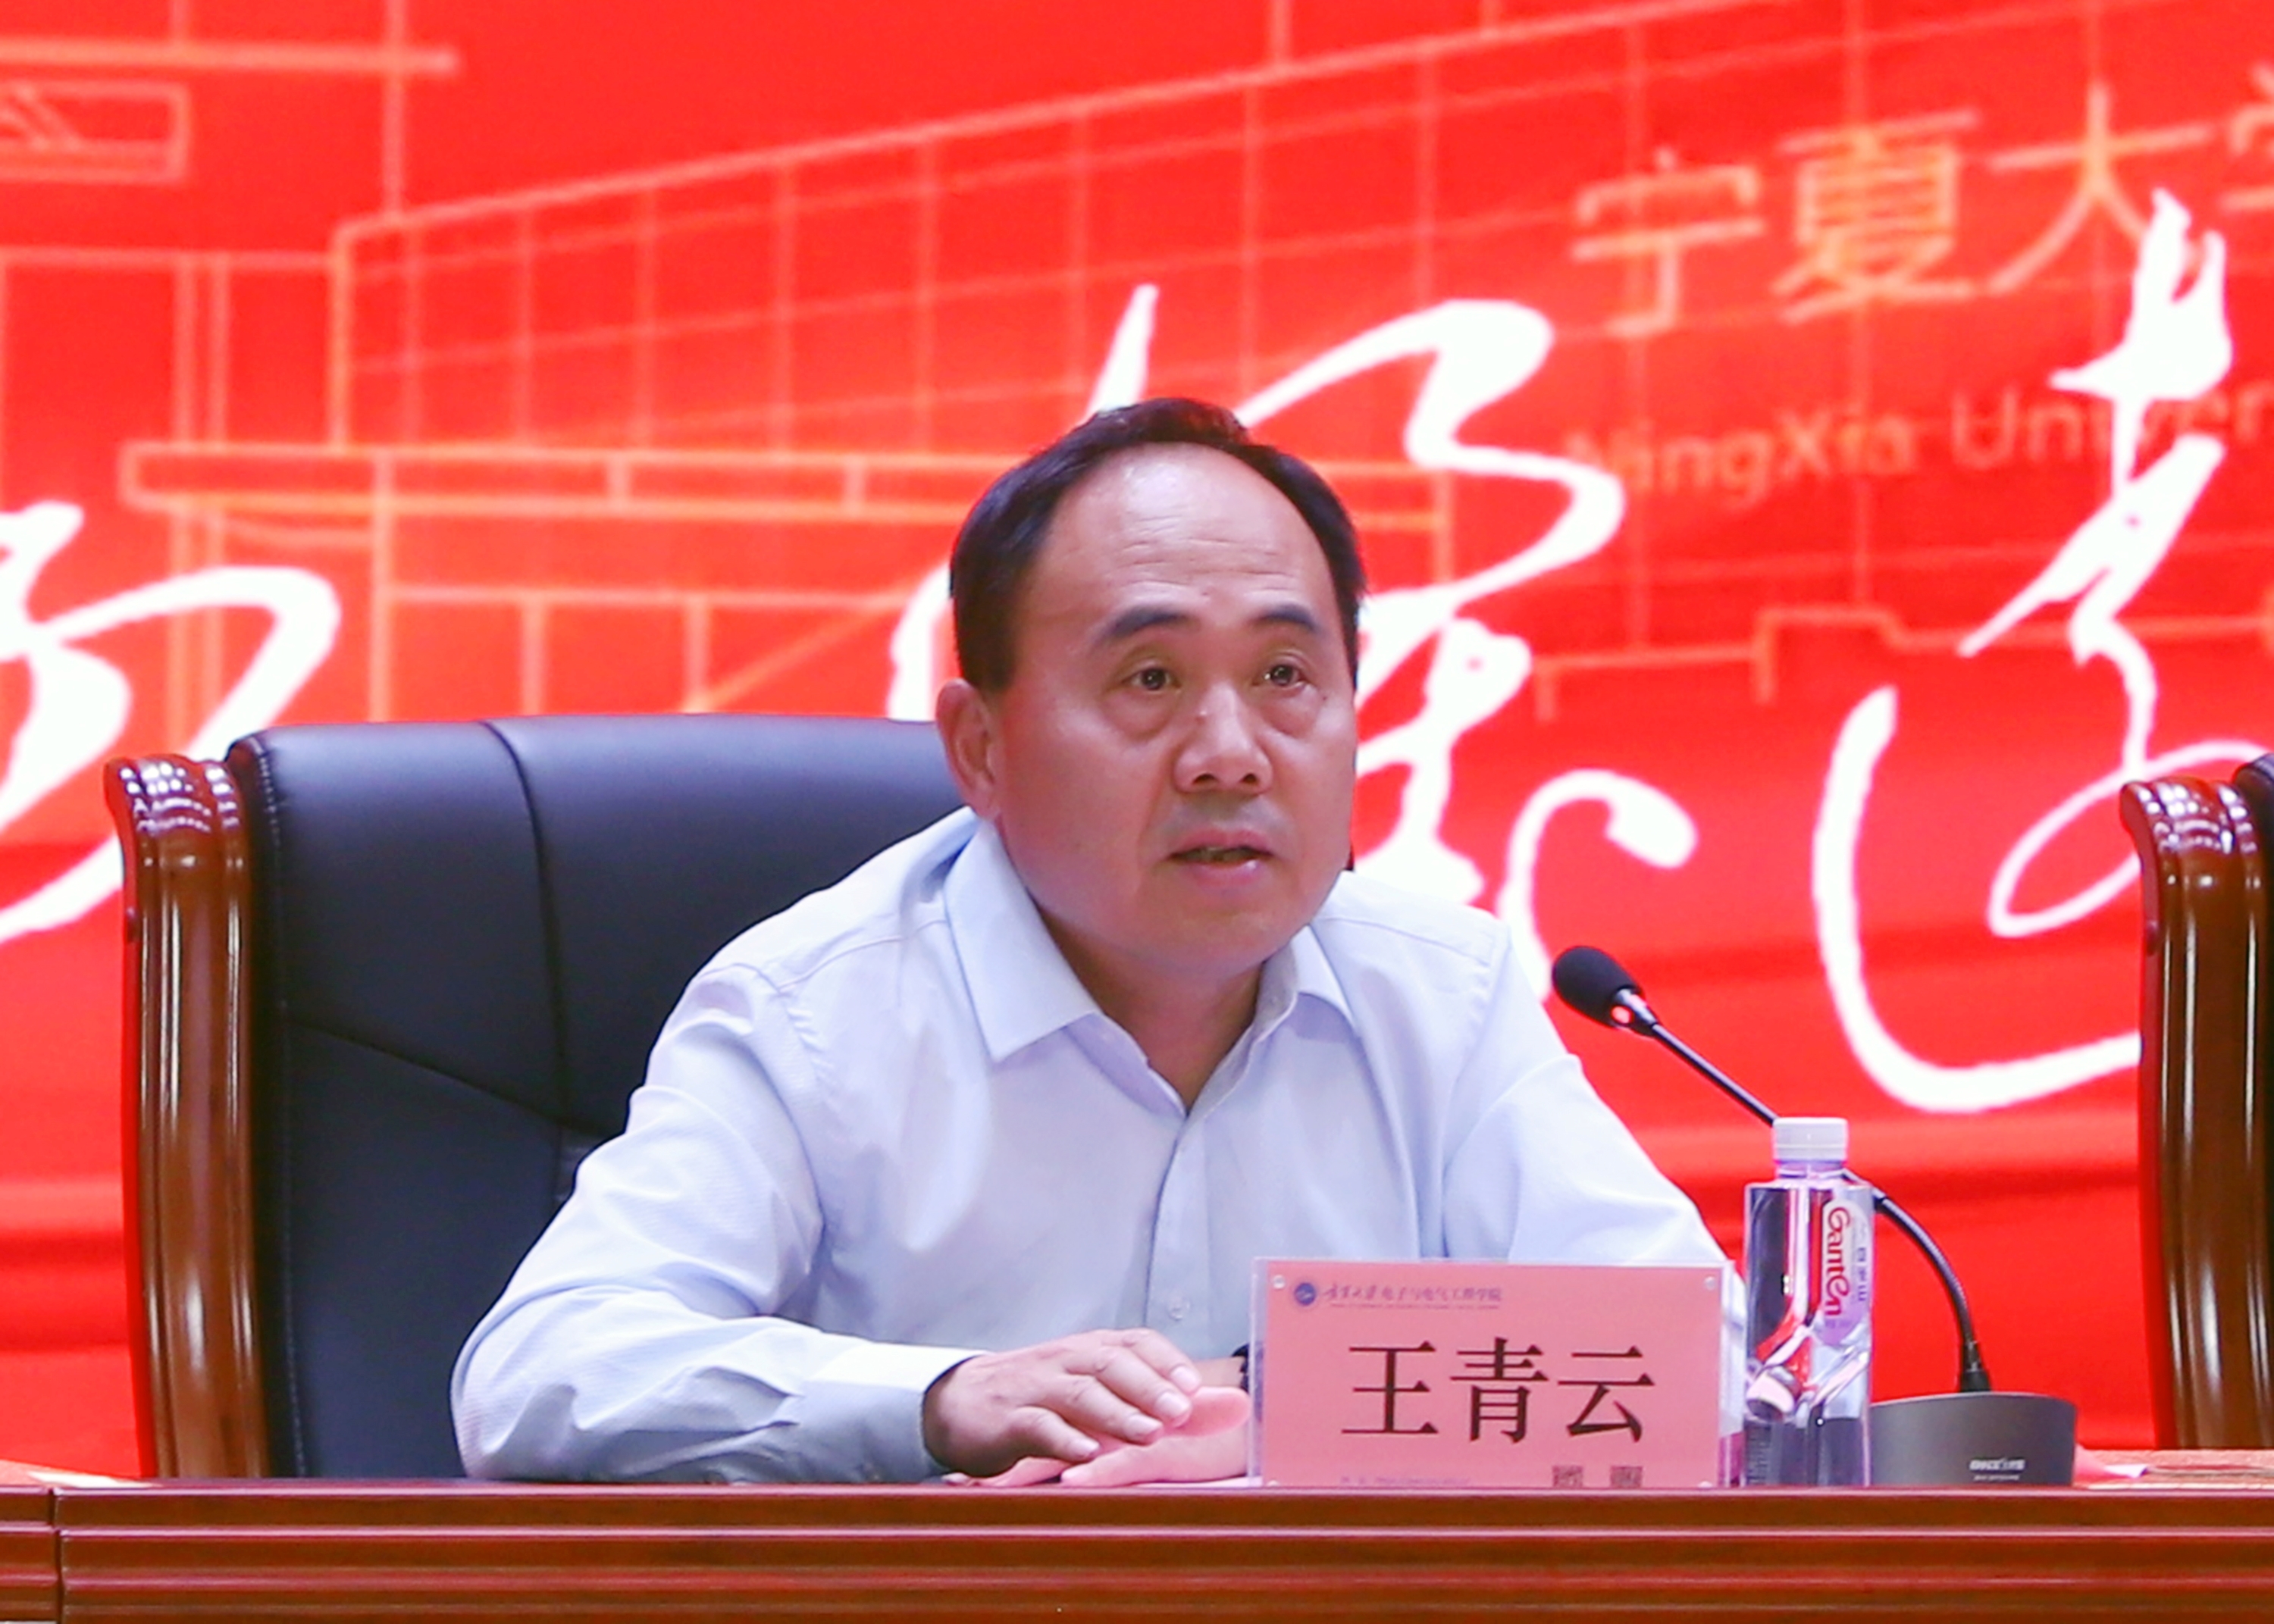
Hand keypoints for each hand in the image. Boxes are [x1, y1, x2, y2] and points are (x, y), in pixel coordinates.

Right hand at [921, 1328, 1201, 1477]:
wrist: (959, 1404)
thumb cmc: (1045, 1400)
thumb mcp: (1106, 1397)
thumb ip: (1169, 1405)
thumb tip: (1237, 1407)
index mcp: (1092, 1350)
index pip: (1136, 1342)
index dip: (1167, 1362)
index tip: (1197, 1389)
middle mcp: (1066, 1361)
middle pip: (1111, 1363)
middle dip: (1149, 1386)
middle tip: (1181, 1414)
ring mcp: (1035, 1389)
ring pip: (1079, 1392)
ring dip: (1115, 1412)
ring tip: (1147, 1435)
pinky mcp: (1008, 1422)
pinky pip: (1037, 1425)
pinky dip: (1063, 1439)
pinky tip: (1086, 1454)